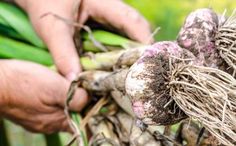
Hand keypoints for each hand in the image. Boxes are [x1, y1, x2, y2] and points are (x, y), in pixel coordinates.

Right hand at [0, 60, 87, 132]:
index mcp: (58, 121)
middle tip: (84, 86)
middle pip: (73, 115)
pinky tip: (55, 87)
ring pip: (62, 110)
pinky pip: (50, 107)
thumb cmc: (23, 83)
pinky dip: (56, 99)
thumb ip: (74, 97)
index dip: (92, 109)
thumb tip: (88, 99)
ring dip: (68, 99)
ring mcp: (40, 120)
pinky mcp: (31, 112)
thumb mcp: (54, 87)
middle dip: (81, 102)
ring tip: (70, 84)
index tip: (96, 96)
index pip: (83, 122)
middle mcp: (50, 125)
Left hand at [15, 0, 151, 79]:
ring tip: (128, 78)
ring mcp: (108, 19)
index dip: (144, 43)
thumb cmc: (44, 2)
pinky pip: (115, 42)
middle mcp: (112, 11)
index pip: (134, 22)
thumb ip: (62, 52)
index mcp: (105, 3)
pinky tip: (113, 70)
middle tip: (138, 77)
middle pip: (137, 32)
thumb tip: (74, 80)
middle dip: (139, 54)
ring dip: (128, 57)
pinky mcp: (102, 28)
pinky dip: (116, 56)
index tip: (146, 66)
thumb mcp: (52, 27)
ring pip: (127, 38)